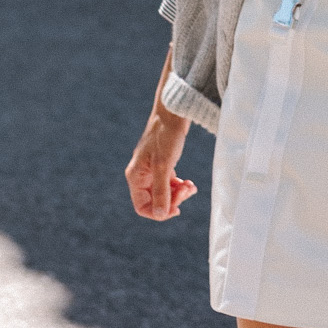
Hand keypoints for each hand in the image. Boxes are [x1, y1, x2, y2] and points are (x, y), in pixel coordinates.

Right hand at [125, 101, 196, 221]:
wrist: (173, 113)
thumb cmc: (166, 136)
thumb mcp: (164, 165)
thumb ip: (161, 191)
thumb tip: (160, 214)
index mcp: (136, 176)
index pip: (142, 207)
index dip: (158, 212)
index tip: (177, 209)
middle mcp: (141, 175)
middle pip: (155, 201)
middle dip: (172, 200)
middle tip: (187, 191)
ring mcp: (151, 170)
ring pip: (164, 193)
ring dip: (178, 194)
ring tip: (191, 186)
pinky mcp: (162, 165)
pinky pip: (169, 184)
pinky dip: (180, 186)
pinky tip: (189, 183)